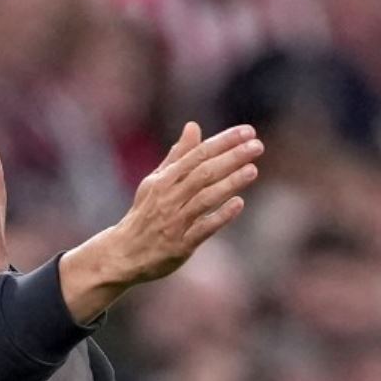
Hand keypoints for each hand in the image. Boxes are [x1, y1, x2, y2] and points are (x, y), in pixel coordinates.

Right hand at [59, 123, 262, 321]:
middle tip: (257, 146)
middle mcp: (168, 197)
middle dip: (231, 158)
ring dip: (229, 183)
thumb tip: (193, 126)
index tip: (248, 132)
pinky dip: (220, 216)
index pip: (197, 154)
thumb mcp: (156, 182)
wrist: (122, 253)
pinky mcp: (180, 245)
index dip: (223, 142)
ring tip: (253, 170)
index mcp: (163, 179)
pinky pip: (203, 228)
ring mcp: (174, 221)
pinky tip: (238, 203)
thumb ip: (178, 155)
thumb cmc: (144, 214)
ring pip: (205, 198)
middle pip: (204, 173)